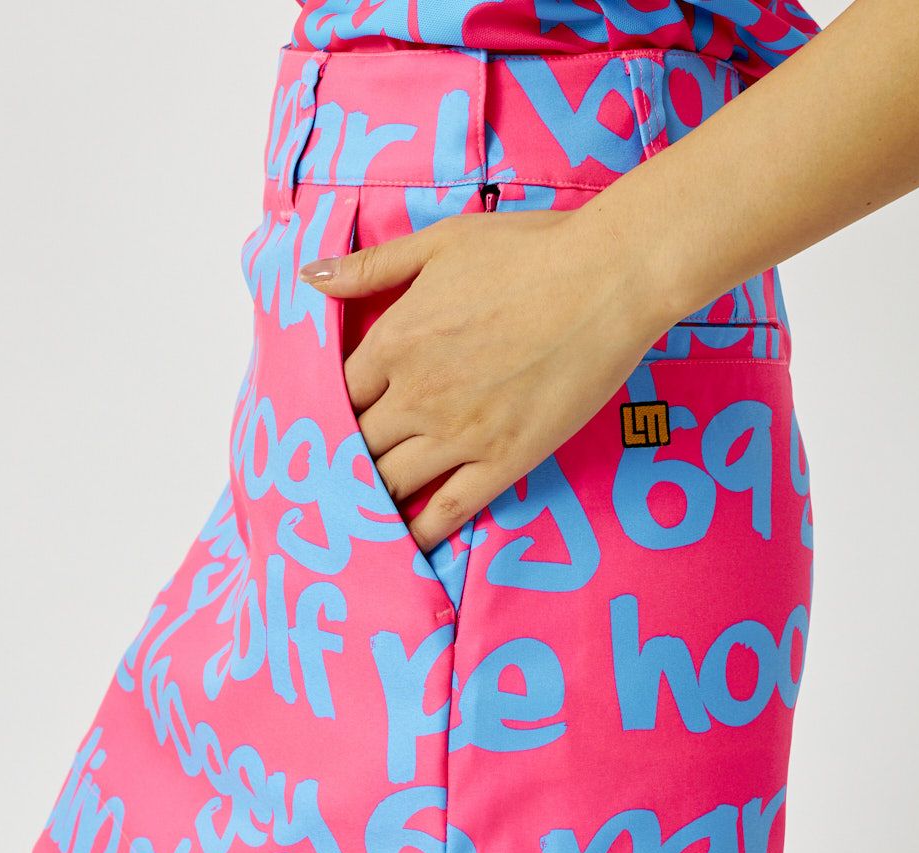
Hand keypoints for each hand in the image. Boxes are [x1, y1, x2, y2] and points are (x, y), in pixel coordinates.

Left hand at [299, 201, 668, 554]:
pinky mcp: (503, 460)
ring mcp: (459, 434)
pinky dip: (422, 530)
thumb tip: (311, 279)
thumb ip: (372, 267)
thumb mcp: (439, 243)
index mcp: (395, 341)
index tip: (341, 421)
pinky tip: (409, 542)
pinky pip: (449, 508)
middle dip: (351, 456)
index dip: (339, 408)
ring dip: (375, 496)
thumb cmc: (528, 253)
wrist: (607, 283)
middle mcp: (416, 396)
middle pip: (361, 443)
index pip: (342, 392)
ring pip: (394, 481)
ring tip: (366, 511)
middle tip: (343, 474)